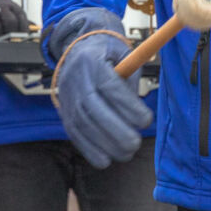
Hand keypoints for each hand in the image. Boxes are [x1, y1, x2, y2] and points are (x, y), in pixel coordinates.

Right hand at [48, 7, 149, 168]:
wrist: (77, 51)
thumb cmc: (108, 55)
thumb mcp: (123, 56)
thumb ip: (131, 81)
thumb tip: (138, 115)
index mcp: (91, 60)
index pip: (109, 86)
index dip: (128, 106)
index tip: (146, 120)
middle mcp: (75, 78)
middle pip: (92, 108)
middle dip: (115, 130)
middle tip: (135, 143)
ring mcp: (66, 96)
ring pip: (81, 124)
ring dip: (104, 144)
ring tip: (126, 154)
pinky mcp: (64, 112)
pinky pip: (73, 133)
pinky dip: (88, 150)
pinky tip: (105, 160)